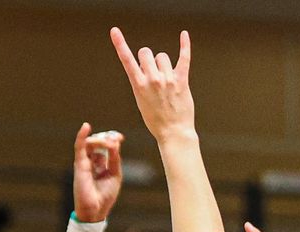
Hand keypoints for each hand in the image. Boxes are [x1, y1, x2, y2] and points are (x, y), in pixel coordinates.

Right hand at [73, 124, 124, 222]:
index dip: (112, 139)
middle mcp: (93, 162)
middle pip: (99, 143)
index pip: (106, 147)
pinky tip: (86, 127)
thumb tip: (114, 142)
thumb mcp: (115, 174)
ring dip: (100, 140)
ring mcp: (85, 162)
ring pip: (91, 143)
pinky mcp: (79, 164)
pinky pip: (79, 147)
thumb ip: (114, 158)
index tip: (120, 138)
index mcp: (102, 164)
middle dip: (107, 138)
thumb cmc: (105, 195)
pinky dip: (81, 136)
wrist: (95, 210)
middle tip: (115, 140)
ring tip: (108, 143)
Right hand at [111, 28, 194, 143]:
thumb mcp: (141, 101)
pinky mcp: (182, 80)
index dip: (120, 44)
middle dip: (148, 59)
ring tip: (166, 80)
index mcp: (139, 85)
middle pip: (146, 53)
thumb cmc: (156, 120)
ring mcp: (168, 79)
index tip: (114, 31)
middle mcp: (152, 80)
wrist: (173, 133)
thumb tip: (147, 65)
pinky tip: (184, 34)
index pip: (127, 60)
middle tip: (153, 74)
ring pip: (162, 57)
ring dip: (162, 64)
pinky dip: (185, 45)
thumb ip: (142, 81)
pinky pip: (184, 58)